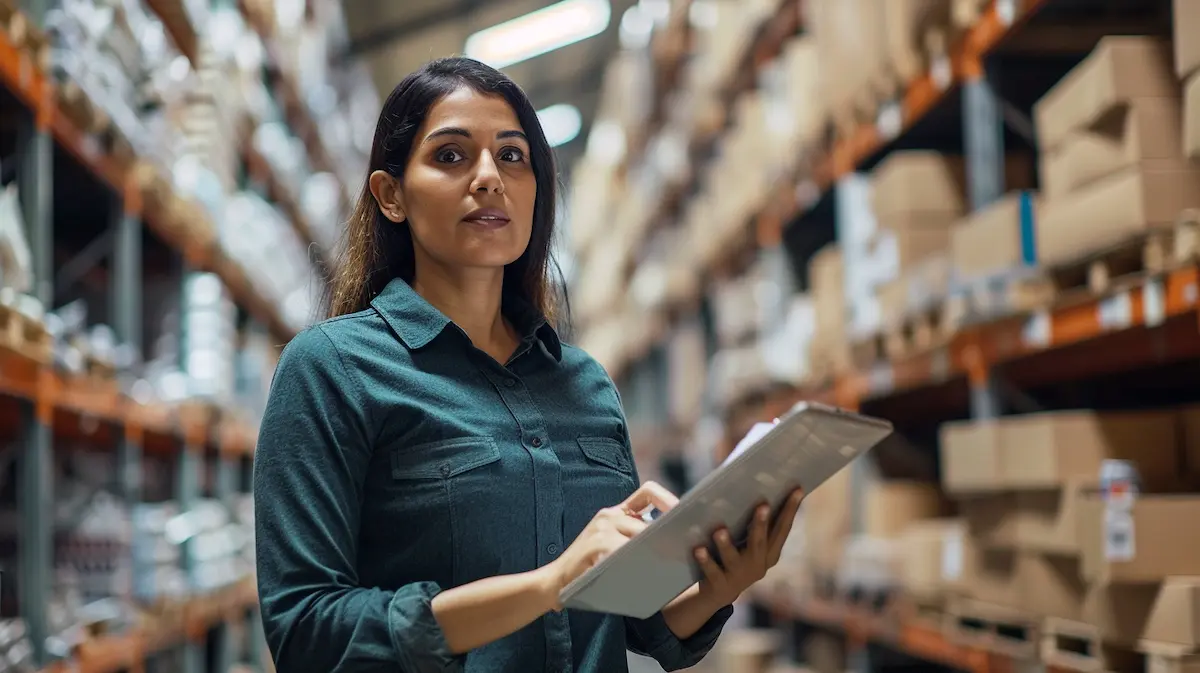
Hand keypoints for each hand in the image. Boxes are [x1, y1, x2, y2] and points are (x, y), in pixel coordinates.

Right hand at [542, 481, 679, 609]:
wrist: (556, 580)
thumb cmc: (590, 567)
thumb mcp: (611, 545)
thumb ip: (633, 538)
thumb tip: (670, 543)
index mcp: (615, 512)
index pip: (647, 491)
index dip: (668, 498)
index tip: (683, 513)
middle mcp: (609, 516)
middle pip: (648, 519)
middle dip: (666, 535)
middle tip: (682, 548)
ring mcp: (601, 529)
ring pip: (639, 536)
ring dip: (654, 550)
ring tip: (668, 562)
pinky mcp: (595, 545)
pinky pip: (624, 551)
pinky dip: (636, 562)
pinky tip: (643, 574)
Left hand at [693, 487, 804, 605]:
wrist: (718, 592)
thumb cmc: (736, 556)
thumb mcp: (750, 542)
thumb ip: (755, 522)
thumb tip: (755, 483)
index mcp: (769, 553)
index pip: (782, 528)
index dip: (791, 510)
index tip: (798, 489)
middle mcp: (757, 565)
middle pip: (760, 543)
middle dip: (762, 524)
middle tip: (763, 504)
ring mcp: (738, 576)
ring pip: (733, 558)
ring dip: (726, 544)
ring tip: (719, 530)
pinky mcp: (718, 584)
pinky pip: (711, 570)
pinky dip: (705, 560)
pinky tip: (698, 548)